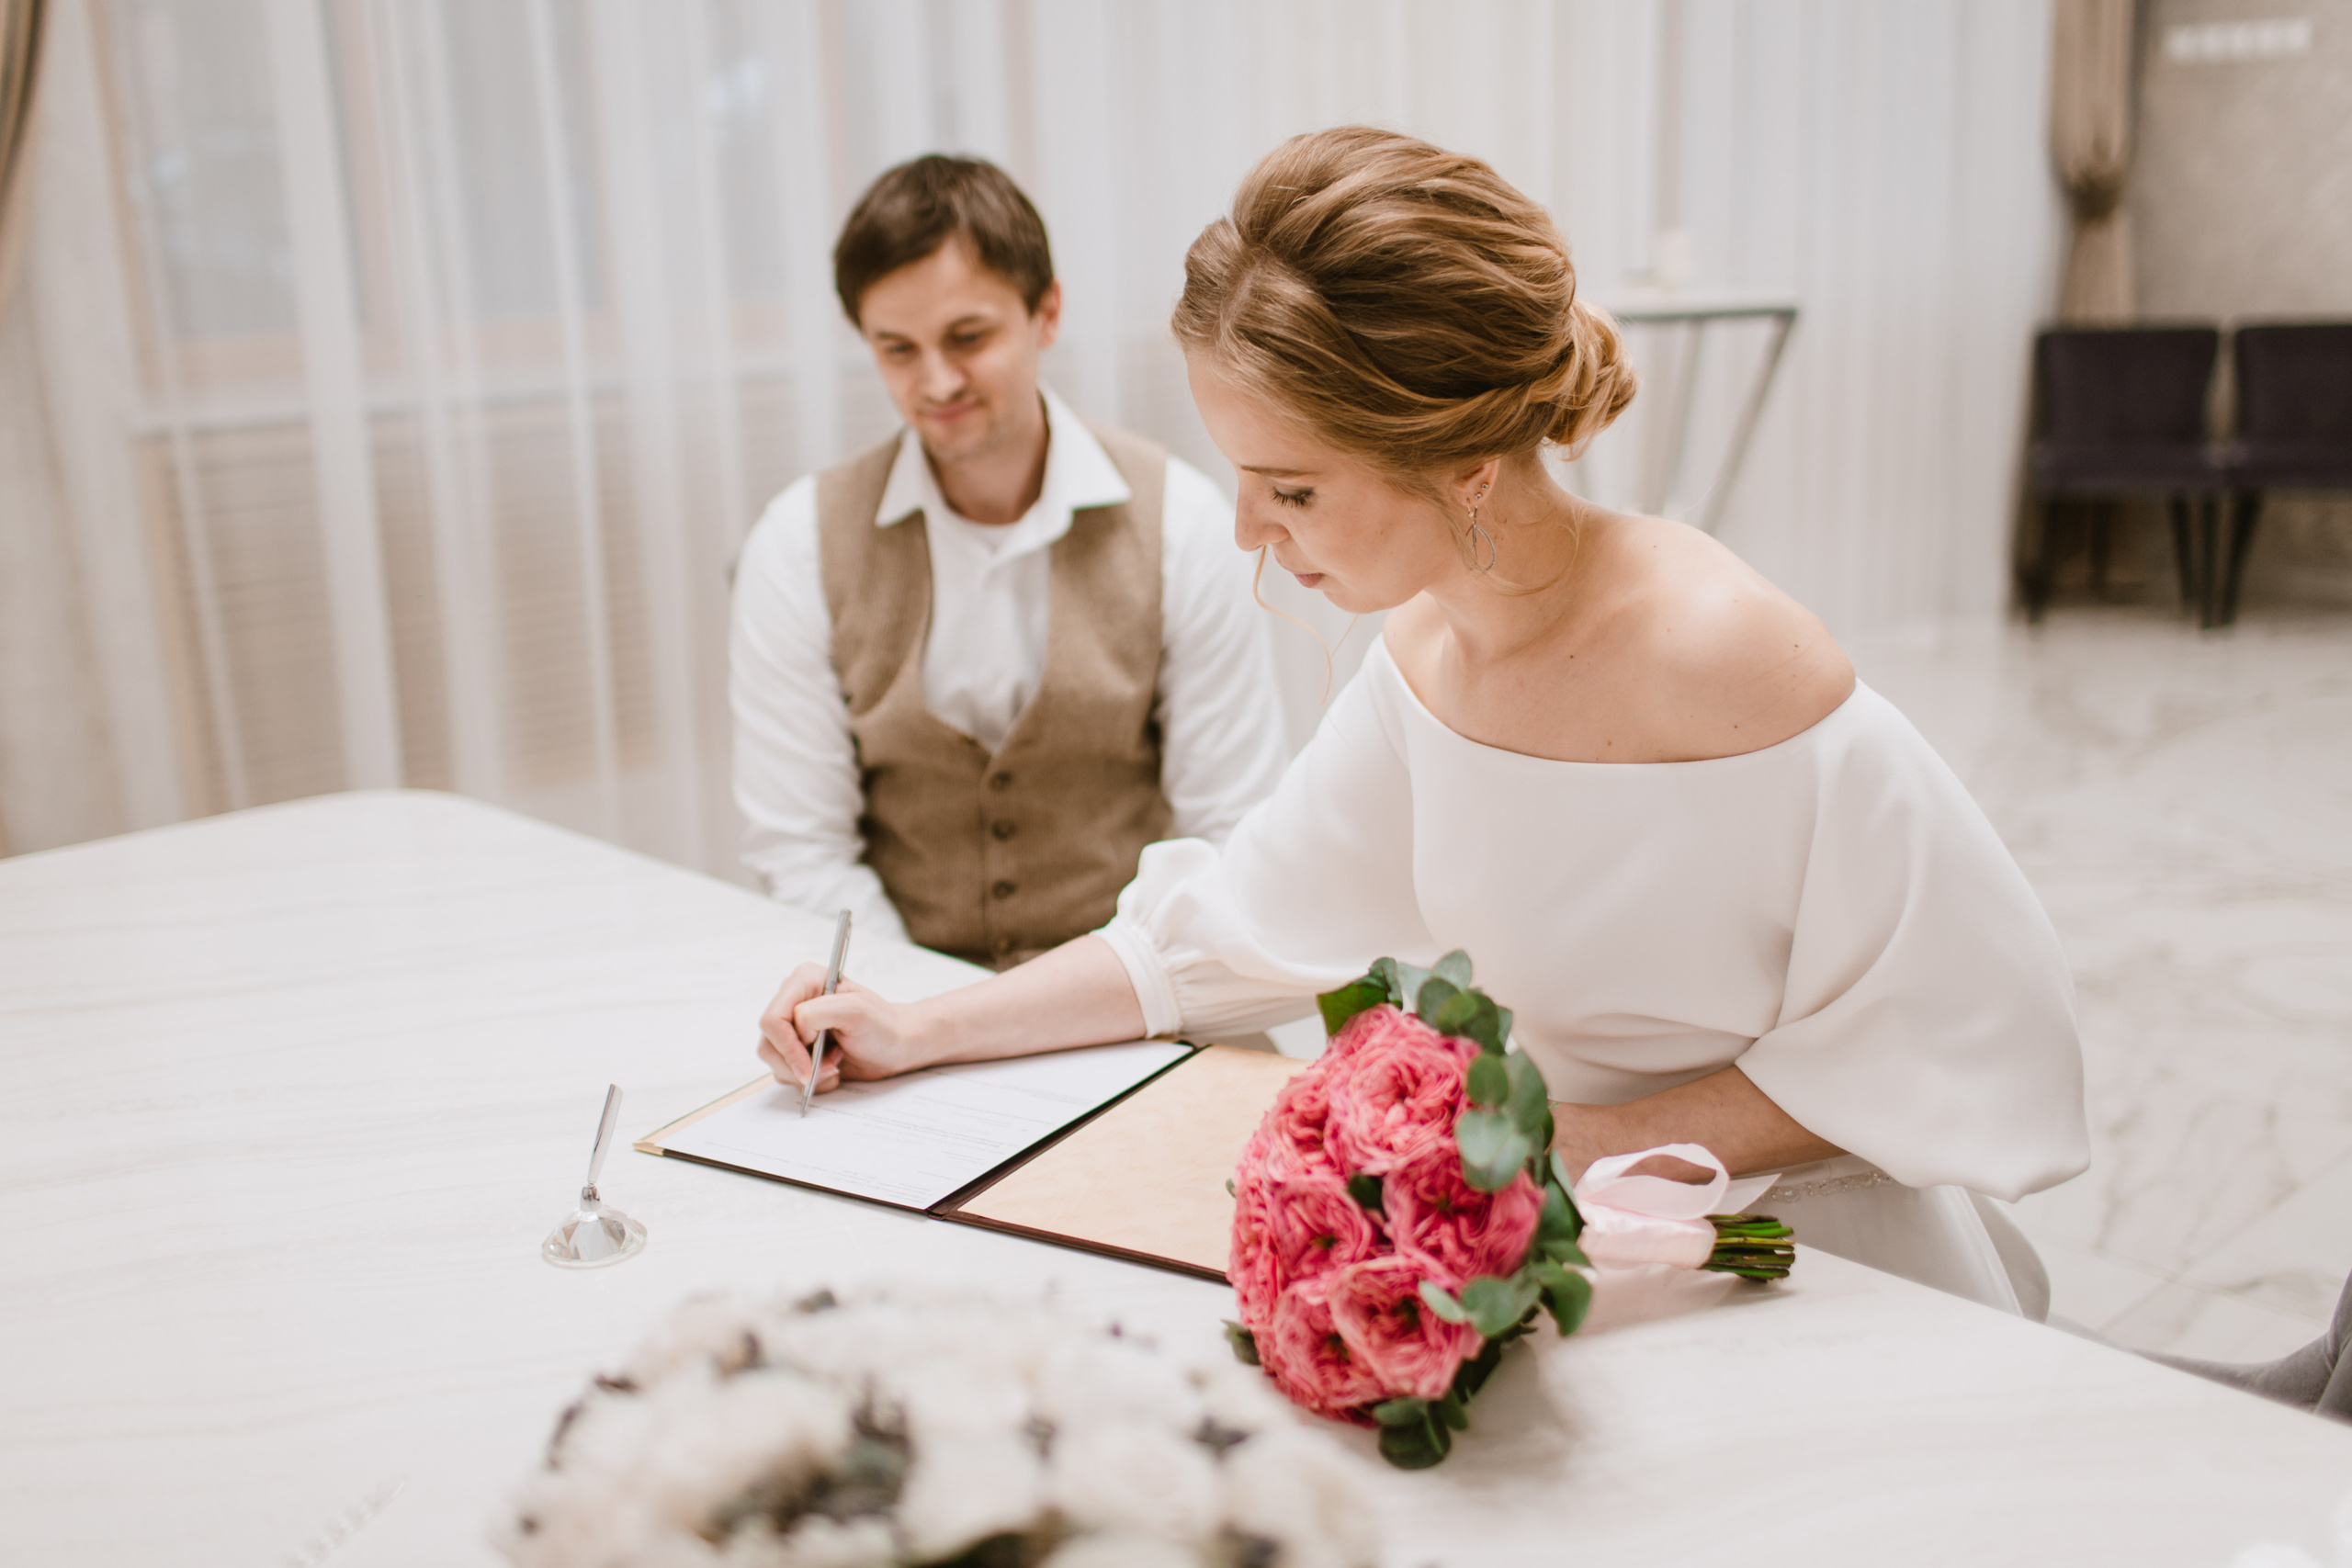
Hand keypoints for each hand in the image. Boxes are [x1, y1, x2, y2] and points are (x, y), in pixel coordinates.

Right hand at [755, 963, 937, 1093]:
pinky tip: (833, 1069)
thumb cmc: (882, 1025)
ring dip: (807, 1073)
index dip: (787, 1046)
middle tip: (832, 1067)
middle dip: (798, 1063)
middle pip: (769, 1044)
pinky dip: (811, 1080)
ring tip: (836, 1064)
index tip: (808, 1065)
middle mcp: (793, 1002)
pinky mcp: (797, 1050)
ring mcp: (793, 1028)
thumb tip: (795, 1030)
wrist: (895, 1046)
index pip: (772, 1019)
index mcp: (804, 981)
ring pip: (774, 1062)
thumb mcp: (856, 1011)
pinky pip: (786, 1074)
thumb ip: (817, 1013)